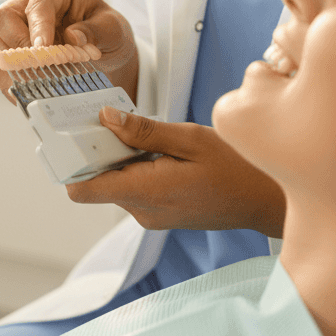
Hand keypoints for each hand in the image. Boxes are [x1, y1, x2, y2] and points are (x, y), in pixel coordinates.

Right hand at [0, 0, 138, 104]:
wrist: (106, 56)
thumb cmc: (107, 32)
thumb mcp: (113, 27)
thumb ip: (97, 30)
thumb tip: (72, 37)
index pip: (38, 3)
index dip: (39, 26)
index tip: (44, 48)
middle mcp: (26, 7)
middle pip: (2, 19)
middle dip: (18, 45)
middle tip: (41, 65)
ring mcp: (16, 33)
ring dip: (14, 68)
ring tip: (39, 81)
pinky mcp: (13, 58)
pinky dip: (12, 84)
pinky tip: (33, 91)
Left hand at [67, 108, 286, 237]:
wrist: (265, 199)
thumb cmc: (235, 165)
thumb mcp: (188, 138)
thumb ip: (143, 131)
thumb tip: (105, 118)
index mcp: (145, 192)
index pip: (82, 190)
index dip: (70, 163)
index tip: (72, 134)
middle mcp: (142, 212)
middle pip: (97, 181)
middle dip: (99, 151)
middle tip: (111, 119)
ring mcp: (151, 216)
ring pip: (116, 182)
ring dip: (121, 158)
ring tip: (145, 133)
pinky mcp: (160, 214)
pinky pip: (134, 188)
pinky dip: (136, 167)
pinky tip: (159, 150)